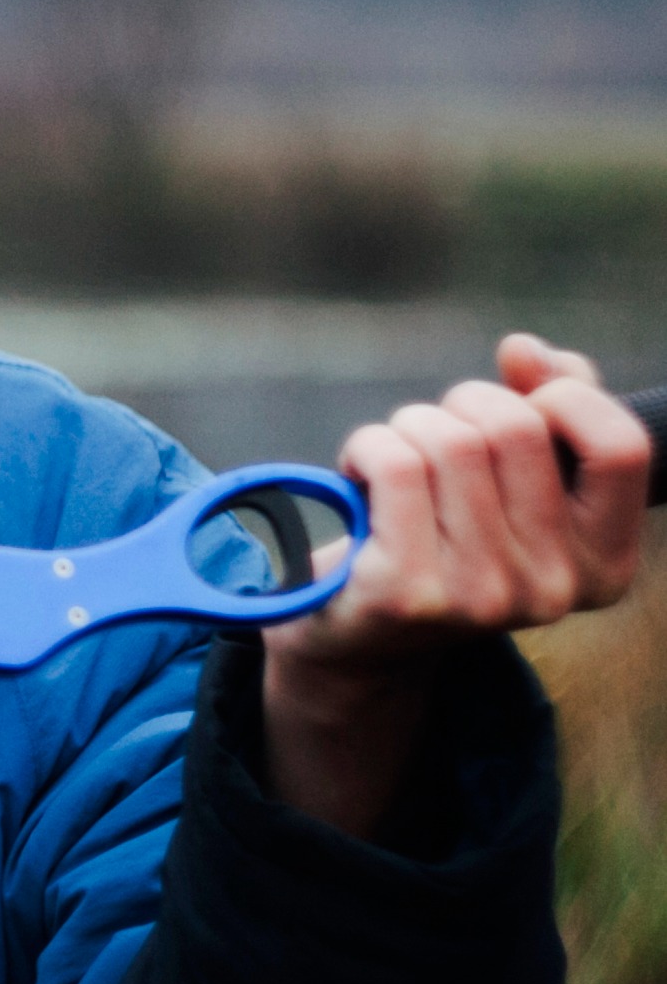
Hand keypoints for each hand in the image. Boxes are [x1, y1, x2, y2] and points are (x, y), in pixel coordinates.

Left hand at [261, 333, 651, 839]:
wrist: (361, 633)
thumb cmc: (446, 535)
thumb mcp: (517, 479)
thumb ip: (546, 404)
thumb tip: (525, 351)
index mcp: (603, 563)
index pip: (622, 446)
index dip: (566, 398)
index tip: (523, 401)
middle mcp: (556, 589)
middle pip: (517, 427)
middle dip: (463, 405)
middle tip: (436, 438)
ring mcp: (483, 597)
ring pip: (450, 439)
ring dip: (409, 427)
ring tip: (397, 465)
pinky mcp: (409, 593)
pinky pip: (395, 463)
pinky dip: (367, 447)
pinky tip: (360, 478)